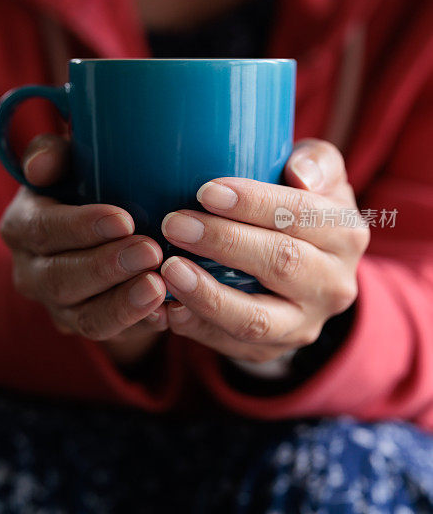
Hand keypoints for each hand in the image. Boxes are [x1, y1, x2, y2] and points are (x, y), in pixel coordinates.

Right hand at [0, 134, 166, 364]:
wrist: (97, 232)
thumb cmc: (84, 183)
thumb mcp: (68, 162)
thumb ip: (53, 154)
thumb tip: (41, 165)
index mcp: (21, 226)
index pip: (42, 230)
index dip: (80, 227)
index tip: (124, 219)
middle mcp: (31, 272)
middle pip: (61, 278)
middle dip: (107, 267)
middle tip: (151, 251)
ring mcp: (57, 306)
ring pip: (84, 316)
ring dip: (123, 304)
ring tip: (160, 288)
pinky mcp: (85, 326)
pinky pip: (110, 333)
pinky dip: (139, 325)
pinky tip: (166, 313)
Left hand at [154, 139, 369, 362]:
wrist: (306, 273)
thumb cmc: (300, 207)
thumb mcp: (319, 176)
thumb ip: (317, 162)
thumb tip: (300, 175)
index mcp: (346, 234)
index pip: (302, 216)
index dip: (254, 203)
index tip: (206, 191)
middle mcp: (333, 285)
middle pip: (281, 264)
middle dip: (224, 242)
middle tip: (175, 223)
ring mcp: (303, 325)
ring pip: (257, 319)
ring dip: (208, 295)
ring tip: (169, 270)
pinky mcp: (272, 351)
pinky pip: (231, 347)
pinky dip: (197, 328)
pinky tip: (167, 308)